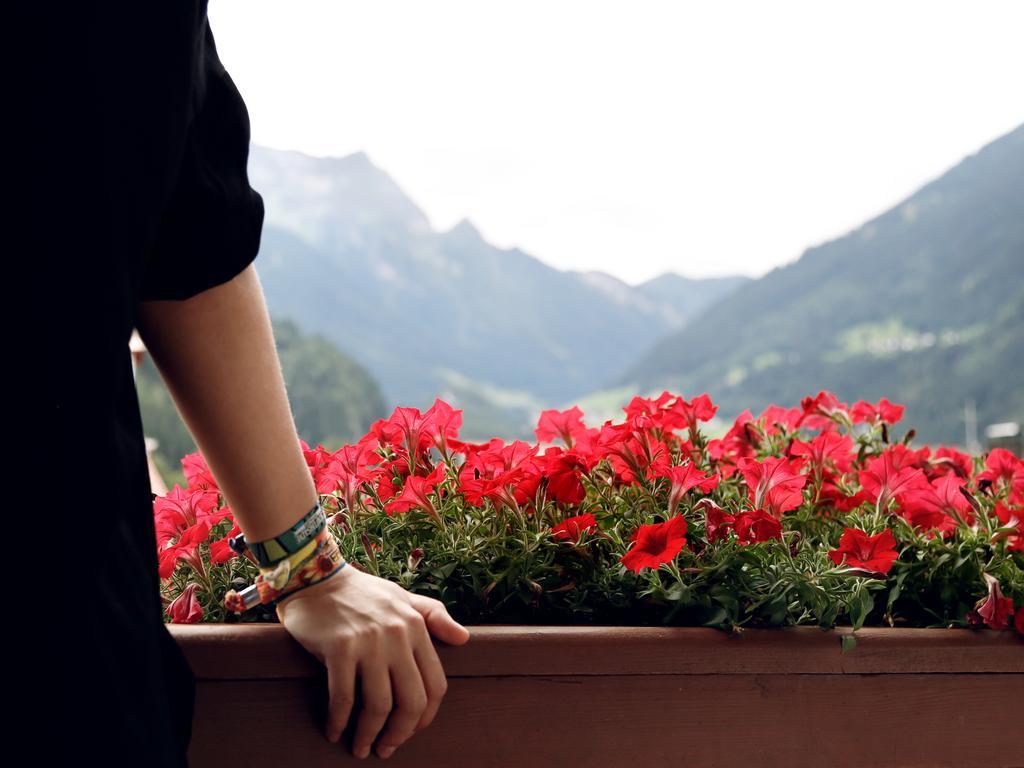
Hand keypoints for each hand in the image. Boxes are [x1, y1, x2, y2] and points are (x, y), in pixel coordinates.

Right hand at [275, 565, 469, 759]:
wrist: (316, 576)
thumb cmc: (361, 592)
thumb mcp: (403, 598)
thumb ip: (434, 616)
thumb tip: (464, 639)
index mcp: (416, 627)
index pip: (435, 685)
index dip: (425, 717)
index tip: (410, 732)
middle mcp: (398, 635)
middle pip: (410, 702)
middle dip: (400, 734)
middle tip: (386, 749)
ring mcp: (369, 642)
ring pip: (378, 706)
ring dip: (369, 735)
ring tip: (360, 748)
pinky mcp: (339, 648)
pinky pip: (344, 698)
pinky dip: (339, 721)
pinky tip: (334, 731)